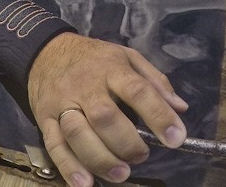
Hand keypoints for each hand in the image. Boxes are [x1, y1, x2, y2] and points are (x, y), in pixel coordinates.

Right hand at [27, 33, 187, 186]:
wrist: (46, 52)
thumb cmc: (94, 58)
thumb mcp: (127, 56)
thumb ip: (154, 81)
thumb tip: (180, 108)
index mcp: (111, 67)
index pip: (137, 89)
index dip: (158, 115)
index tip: (176, 138)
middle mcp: (86, 85)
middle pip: (104, 116)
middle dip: (127, 143)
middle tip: (141, 155)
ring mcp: (63, 102)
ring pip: (78, 133)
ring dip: (101, 158)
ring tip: (120, 173)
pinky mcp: (44, 118)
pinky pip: (55, 146)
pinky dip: (69, 167)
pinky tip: (85, 183)